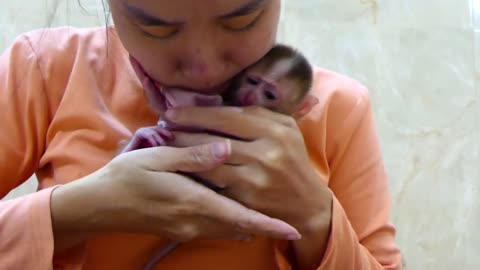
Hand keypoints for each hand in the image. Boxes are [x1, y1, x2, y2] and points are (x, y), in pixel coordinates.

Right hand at [50, 141, 300, 253]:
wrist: (99, 206)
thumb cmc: (126, 177)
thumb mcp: (158, 159)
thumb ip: (194, 156)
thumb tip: (227, 149)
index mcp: (192, 201)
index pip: (238, 216)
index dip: (266, 224)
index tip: (291, 229)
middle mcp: (194, 221)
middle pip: (238, 228)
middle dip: (264, 228)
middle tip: (289, 227)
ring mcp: (186, 229)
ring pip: (227, 231)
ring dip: (249, 227)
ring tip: (270, 222)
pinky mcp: (179, 230)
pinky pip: (213, 231)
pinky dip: (231, 226)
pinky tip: (238, 220)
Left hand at [164, 106, 332, 268]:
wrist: (307, 204)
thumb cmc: (293, 160)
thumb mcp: (286, 129)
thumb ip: (260, 114)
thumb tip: (222, 101)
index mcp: (275, 131)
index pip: (228, 116)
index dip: (197, 113)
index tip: (173, 110)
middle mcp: (265, 154)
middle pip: (214, 140)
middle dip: (183, 132)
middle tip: (163, 127)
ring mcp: (254, 180)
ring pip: (208, 164)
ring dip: (183, 155)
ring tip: (166, 145)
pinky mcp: (245, 202)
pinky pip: (212, 186)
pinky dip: (194, 176)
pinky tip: (180, 168)